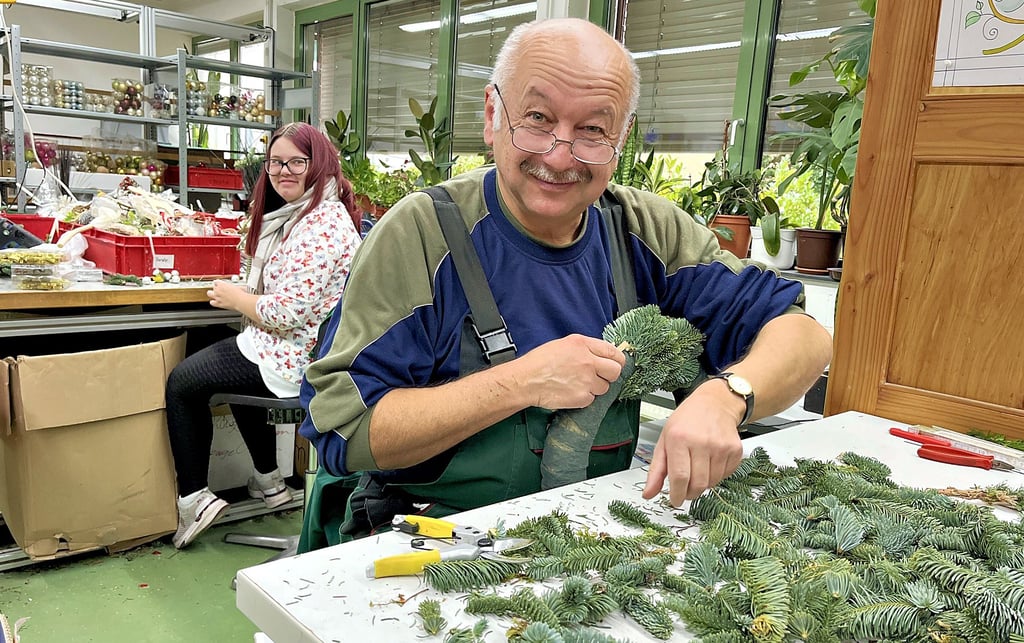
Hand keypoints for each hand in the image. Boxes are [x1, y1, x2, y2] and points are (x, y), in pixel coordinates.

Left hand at [207, 279, 244, 311]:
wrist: (240, 301)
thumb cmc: (240, 294)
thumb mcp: (237, 286)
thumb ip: (233, 286)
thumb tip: (235, 287)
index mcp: (222, 284)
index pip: (216, 281)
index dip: (218, 283)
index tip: (220, 284)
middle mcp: (218, 290)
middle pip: (213, 287)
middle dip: (215, 288)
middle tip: (219, 289)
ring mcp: (217, 297)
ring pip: (209, 294)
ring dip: (211, 294)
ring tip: (214, 295)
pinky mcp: (218, 304)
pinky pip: (212, 302)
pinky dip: (213, 302)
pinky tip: (215, 302)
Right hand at [515, 334, 625, 409]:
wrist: (526, 380)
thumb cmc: (539, 362)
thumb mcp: (564, 344)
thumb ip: (585, 348)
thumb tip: (602, 355)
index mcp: (582, 344)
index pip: (613, 352)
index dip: (617, 359)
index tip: (615, 363)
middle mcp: (588, 361)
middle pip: (615, 371)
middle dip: (610, 375)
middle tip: (600, 376)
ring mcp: (586, 380)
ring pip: (605, 387)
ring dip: (595, 387)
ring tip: (579, 384)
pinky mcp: (582, 397)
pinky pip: (592, 399)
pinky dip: (584, 397)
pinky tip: (572, 391)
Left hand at [642, 380, 744, 506]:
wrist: (715, 403)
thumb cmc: (687, 420)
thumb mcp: (664, 440)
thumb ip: (656, 470)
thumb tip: (648, 493)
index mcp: (680, 438)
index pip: (679, 477)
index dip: (677, 494)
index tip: (675, 500)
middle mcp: (701, 442)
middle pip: (697, 484)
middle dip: (689, 493)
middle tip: (685, 489)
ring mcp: (721, 446)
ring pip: (712, 483)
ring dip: (703, 484)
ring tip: (697, 469)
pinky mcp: (735, 450)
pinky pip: (725, 476)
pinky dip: (716, 476)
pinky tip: (710, 463)